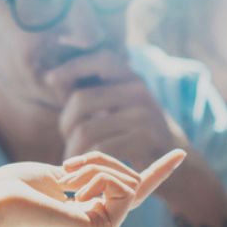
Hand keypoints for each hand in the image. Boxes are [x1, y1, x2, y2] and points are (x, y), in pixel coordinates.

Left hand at [0, 149, 186, 226]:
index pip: (132, 192)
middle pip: (129, 179)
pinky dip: (98, 176)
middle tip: (68, 167)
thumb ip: (89, 175)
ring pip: (127, 181)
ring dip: (96, 166)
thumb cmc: (16, 187)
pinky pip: (122, 188)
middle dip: (101, 160)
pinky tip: (74, 191)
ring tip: (66, 179)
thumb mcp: (61, 174)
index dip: (157, 171)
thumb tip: (116, 177)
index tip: (180, 152)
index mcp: (90, 217)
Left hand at [45, 49, 184, 169]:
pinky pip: (100, 149)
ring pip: (87, 130)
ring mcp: (144, 115)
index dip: (72, 66)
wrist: (177, 165)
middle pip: (82, 100)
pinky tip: (84, 167)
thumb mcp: (118, 107)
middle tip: (66, 139)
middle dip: (65, 123)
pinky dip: (85, 161)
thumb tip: (52, 79)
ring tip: (72, 158)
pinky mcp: (145, 141)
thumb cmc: (135, 135)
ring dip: (72, 148)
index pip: (100, 59)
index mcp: (132, 78)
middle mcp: (140, 91)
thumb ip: (92, 93)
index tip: (49, 80)